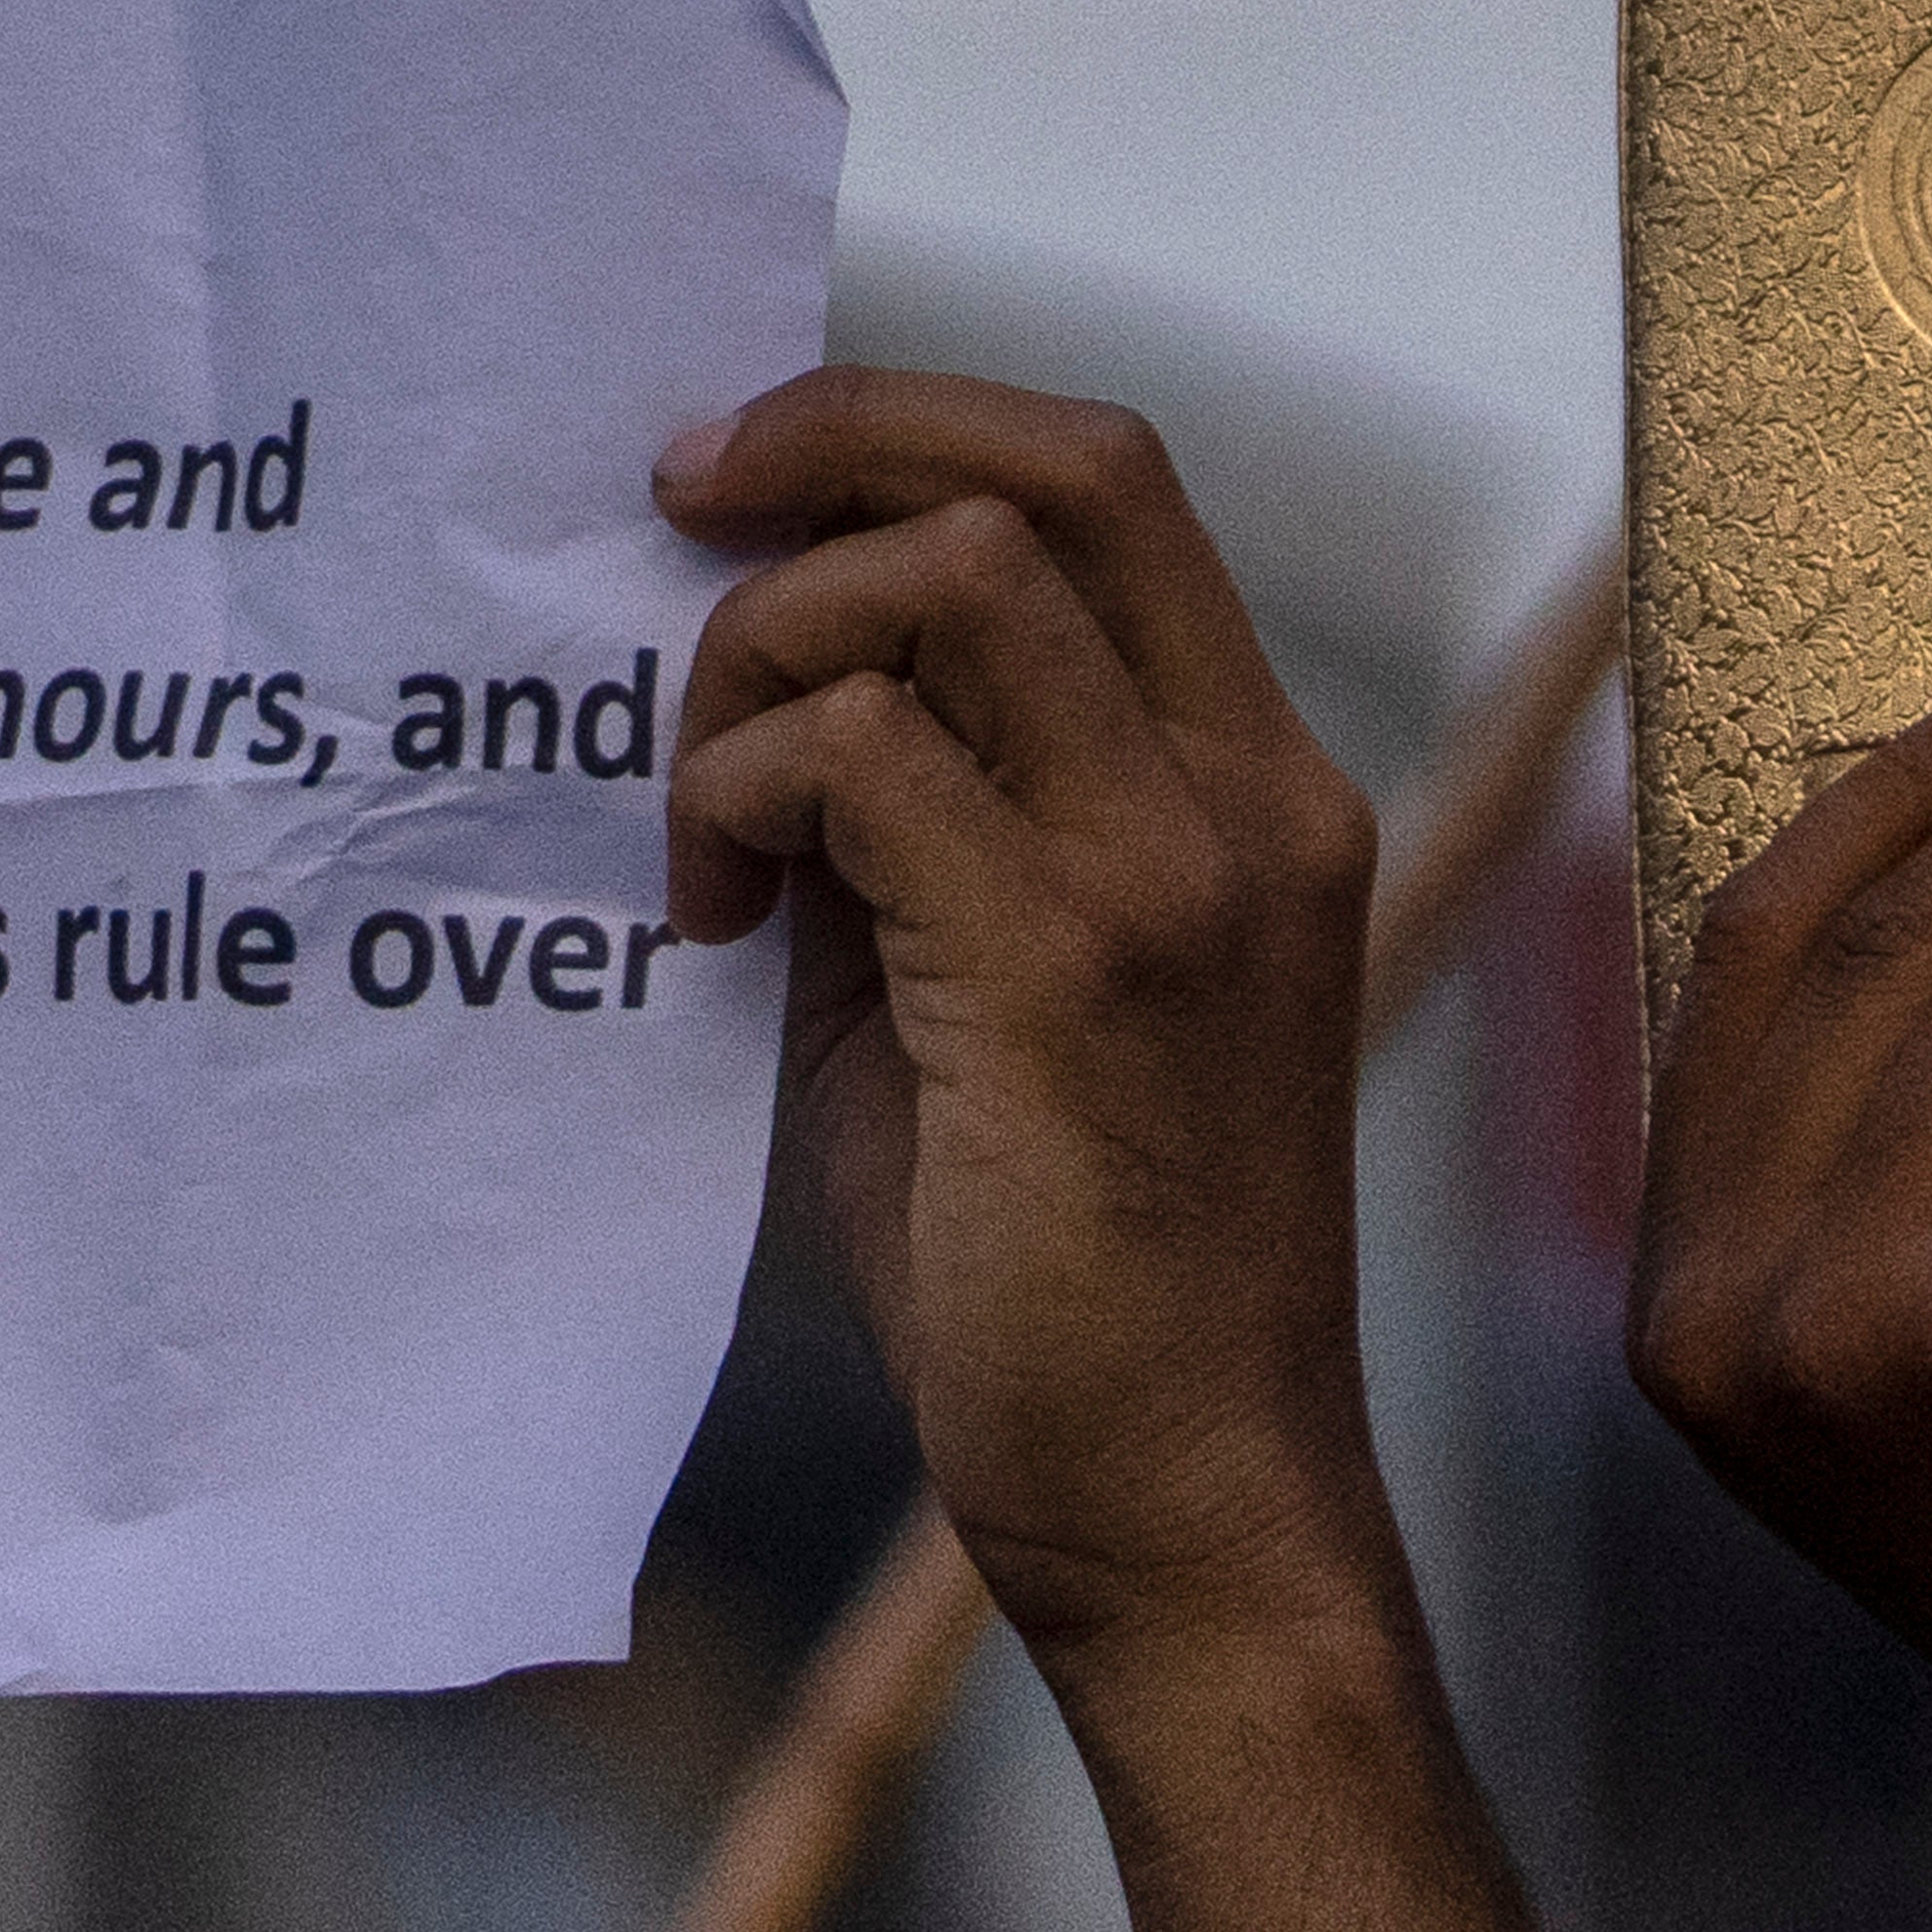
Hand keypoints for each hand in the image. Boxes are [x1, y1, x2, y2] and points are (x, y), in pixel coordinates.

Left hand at [659, 367, 1388, 1668]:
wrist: (1183, 1506)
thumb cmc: (1066, 1279)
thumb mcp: (985, 994)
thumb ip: (915, 827)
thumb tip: (762, 688)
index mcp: (1254, 788)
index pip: (1112, 484)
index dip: (912, 425)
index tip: (745, 480)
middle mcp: (1250, 797)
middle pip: (1060, 464)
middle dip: (836, 436)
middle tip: (677, 511)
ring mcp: (1177, 874)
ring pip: (948, 577)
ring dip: (765, 653)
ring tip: (701, 816)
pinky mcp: (1069, 969)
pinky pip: (864, 755)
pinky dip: (743, 789)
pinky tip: (710, 918)